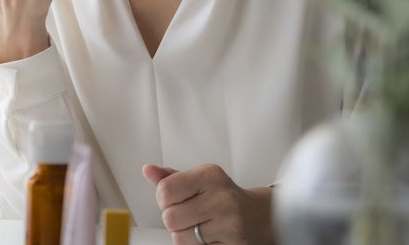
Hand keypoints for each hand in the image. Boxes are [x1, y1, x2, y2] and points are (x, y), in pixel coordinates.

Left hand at [142, 163, 274, 244]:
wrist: (262, 216)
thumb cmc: (224, 196)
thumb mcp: (199, 180)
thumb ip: (171, 177)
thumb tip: (147, 170)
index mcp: (211, 176)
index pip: (165, 191)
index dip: (163, 199)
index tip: (174, 199)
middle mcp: (222, 198)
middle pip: (170, 217)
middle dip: (173, 218)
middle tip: (189, 214)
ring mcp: (231, 225)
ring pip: (180, 238)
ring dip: (184, 235)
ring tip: (200, 225)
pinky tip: (210, 235)